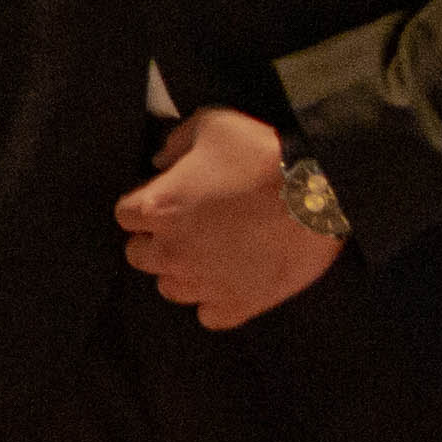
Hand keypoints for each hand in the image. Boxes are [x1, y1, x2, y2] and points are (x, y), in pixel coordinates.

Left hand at [118, 105, 341, 328]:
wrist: (318, 192)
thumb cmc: (262, 154)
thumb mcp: (211, 124)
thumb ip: (175, 142)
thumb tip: (161, 160)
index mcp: (158, 208)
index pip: (124, 216)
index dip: (143, 206)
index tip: (164, 200)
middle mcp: (173, 251)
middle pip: (139, 256)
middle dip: (156, 240)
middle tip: (185, 227)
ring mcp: (205, 283)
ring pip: (170, 288)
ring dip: (182, 272)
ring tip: (208, 255)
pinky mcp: (240, 304)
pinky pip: (210, 316)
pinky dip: (216, 302)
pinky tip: (230, 282)